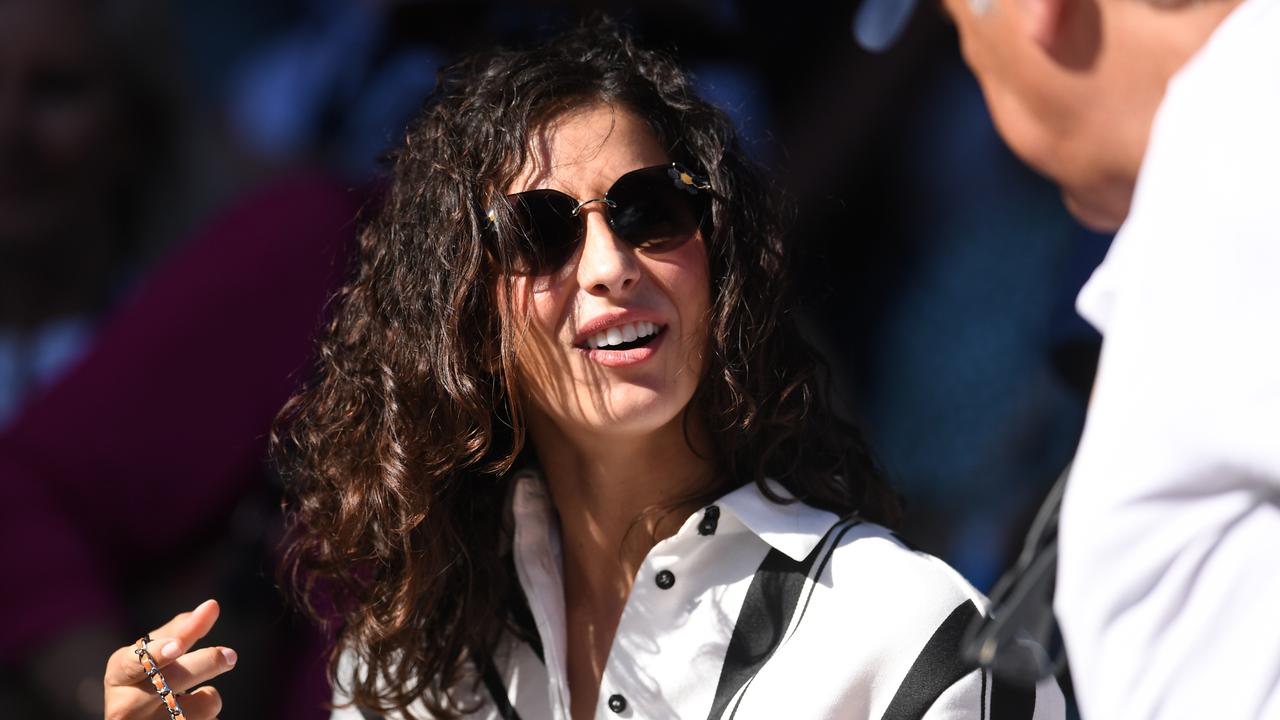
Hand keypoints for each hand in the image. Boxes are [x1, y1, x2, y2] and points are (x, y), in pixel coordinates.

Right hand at [103, 599, 236, 719]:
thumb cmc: (146, 682)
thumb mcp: (151, 657)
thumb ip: (180, 631)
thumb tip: (211, 606)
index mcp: (120, 676)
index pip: (135, 663)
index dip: (158, 654)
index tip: (177, 646)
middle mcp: (126, 707)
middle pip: (177, 679)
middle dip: (208, 663)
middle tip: (230, 655)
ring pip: (202, 706)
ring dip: (210, 696)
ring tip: (192, 700)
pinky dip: (209, 717)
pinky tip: (191, 718)